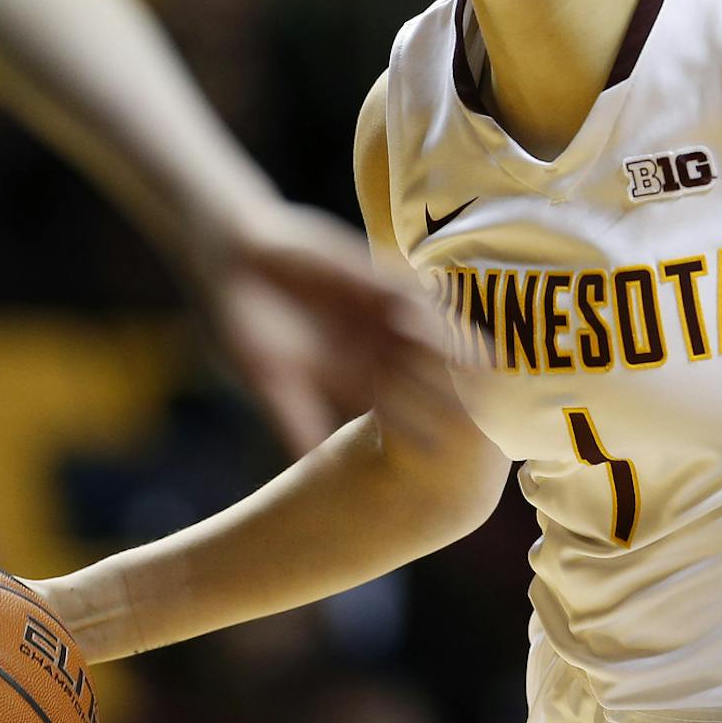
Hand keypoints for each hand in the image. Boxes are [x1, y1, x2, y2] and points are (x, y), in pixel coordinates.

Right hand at [196, 201, 457, 456]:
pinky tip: (458, 324)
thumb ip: (292, 417)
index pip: (389, 413)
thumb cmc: (241, 324)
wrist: (234, 257)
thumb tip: (311, 465)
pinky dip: (434, 311)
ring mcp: (376, 316)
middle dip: (447, 396)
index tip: (441, 458)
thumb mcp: (267, 377)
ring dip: (452, 354)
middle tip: (482, 418)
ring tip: (486, 371)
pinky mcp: (377, 281)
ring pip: (424, 340)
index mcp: (345, 379)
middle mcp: (369, 350)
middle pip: (418, 379)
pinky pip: (414, 298)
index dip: (413, 432)